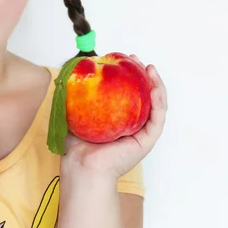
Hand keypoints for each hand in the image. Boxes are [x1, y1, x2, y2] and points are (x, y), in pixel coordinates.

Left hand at [61, 55, 167, 180]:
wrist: (82, 168)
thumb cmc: (76, 147)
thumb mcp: (73, 113)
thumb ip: (73, 96)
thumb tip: (67, 73)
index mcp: (117, 120)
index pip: (127, 95)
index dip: (128, 76)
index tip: (122, 60)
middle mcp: (131, 125)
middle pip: (143, 96)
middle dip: (142, 75)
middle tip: (135, 59)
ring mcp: (140, 133)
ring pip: (155, 105)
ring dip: (156, 84)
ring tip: (150, 68)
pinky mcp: (147, 141)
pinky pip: (158, 118)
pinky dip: (159, 101)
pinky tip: (155, 87)